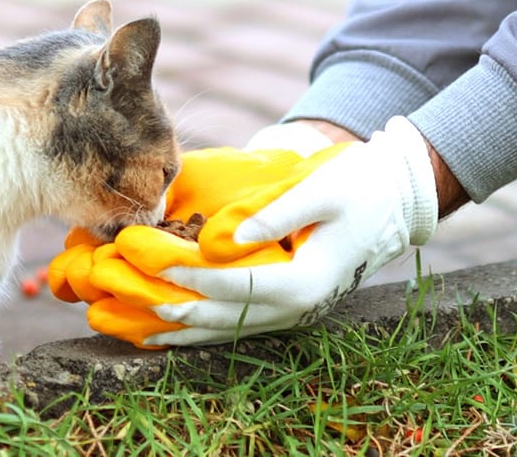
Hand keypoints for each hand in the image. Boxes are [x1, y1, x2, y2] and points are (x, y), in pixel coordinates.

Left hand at [151, 116, 437, 343]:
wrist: (394, 200)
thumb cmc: (358, 186)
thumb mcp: (321, 190)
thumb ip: (274, 214)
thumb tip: (224, 237)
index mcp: (304, 282)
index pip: (232, 286)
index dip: (186, 274)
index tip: (147, 259)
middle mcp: (296, 309)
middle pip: (221, 316)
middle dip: (170, 305)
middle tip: (123, 292)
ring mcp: (291, 313)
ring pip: (224, 329)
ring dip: (177, 326)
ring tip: (130, 320)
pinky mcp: (285, 306)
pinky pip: (234, 324)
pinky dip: (198, 328)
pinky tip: (164, 328)